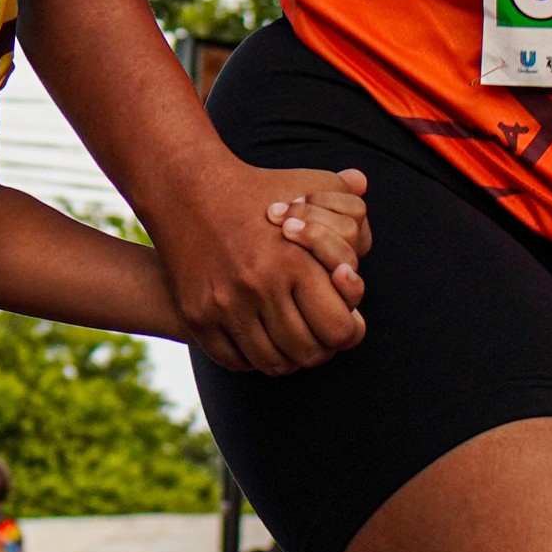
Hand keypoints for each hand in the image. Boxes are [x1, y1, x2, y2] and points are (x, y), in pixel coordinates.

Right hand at [159, 157, 370, 374]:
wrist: (186, 188)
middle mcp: (259, 286)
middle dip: (320, 348)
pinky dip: (252, 357)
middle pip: (308, 353)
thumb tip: (365, 190)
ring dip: (287, 357)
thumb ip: (350, 207)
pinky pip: (235, 360)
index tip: (342, 319)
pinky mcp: (197, 316)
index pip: (340, 329)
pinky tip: (259, 336)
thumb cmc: (259, 190)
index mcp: (294, 261)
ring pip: (272, 363)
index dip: (348, 330)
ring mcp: (224, 304)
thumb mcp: (310, 188)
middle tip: (317, 333)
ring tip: (291, 338)